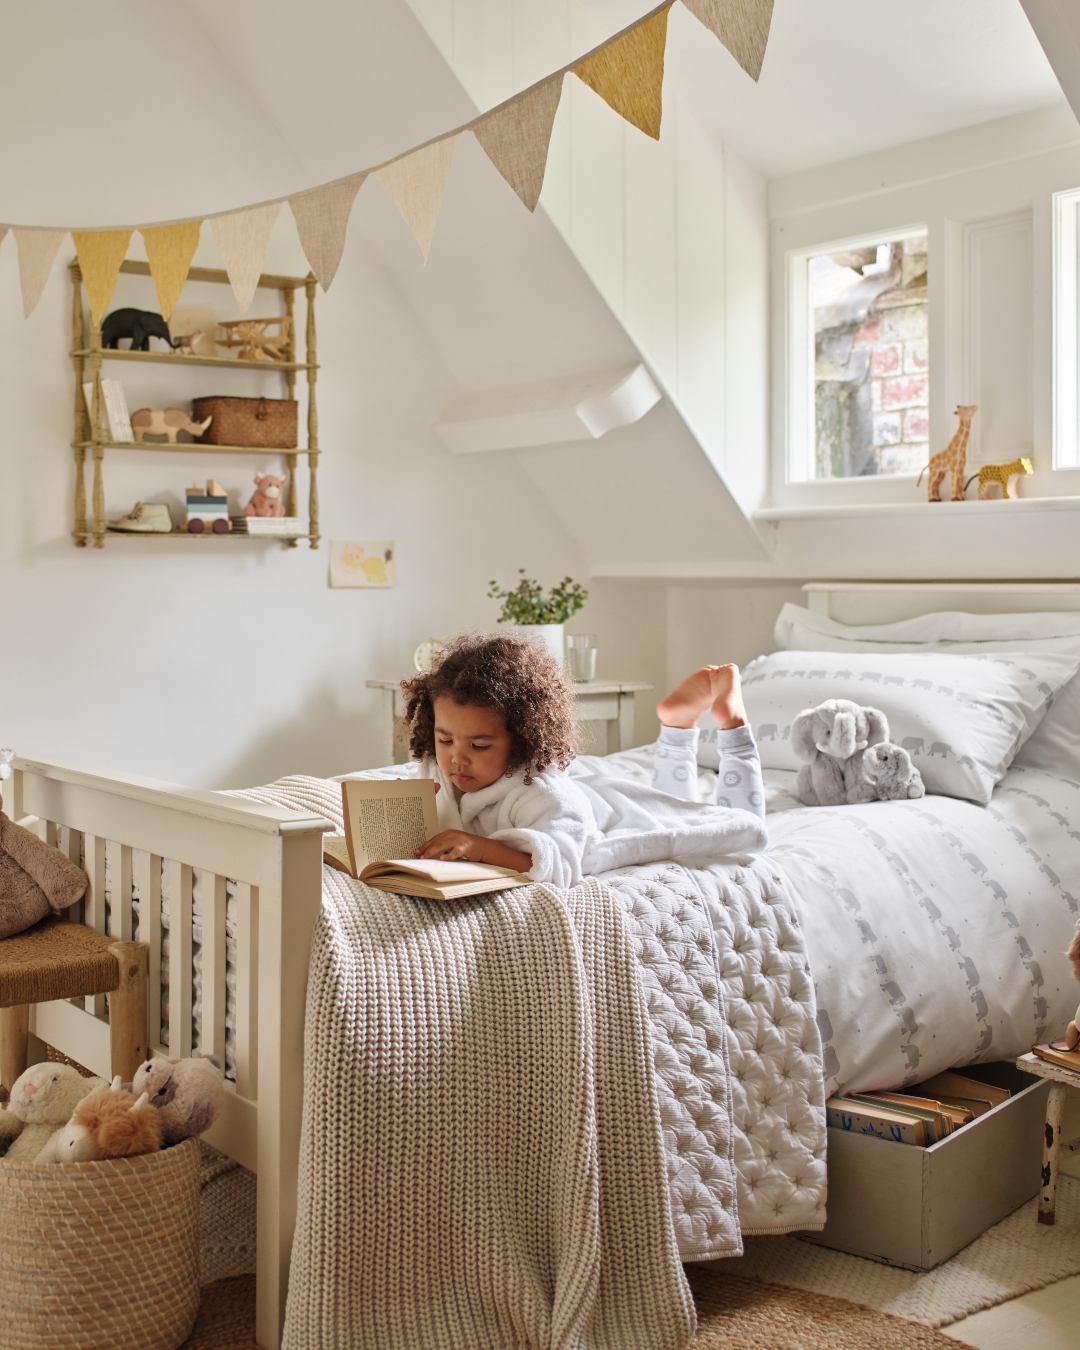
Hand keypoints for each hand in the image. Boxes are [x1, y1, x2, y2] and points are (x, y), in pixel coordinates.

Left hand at [415, 830, 532, 874]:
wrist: (485, 848)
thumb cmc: (468, 848)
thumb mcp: (454, 845)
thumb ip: (444, 847)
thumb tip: (429, 855)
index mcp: (449, 833)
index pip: (434, 839)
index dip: (425, 845)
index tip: (416, 852)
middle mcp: (453, 834)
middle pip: (436, 841)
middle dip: (426, 849)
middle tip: (418, 856)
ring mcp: (460, 840)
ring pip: (443, 845)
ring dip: (433, 851)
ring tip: (425, 858)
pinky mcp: (467, 847)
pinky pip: (456, 851)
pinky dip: (449, 855)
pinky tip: (443, 859)